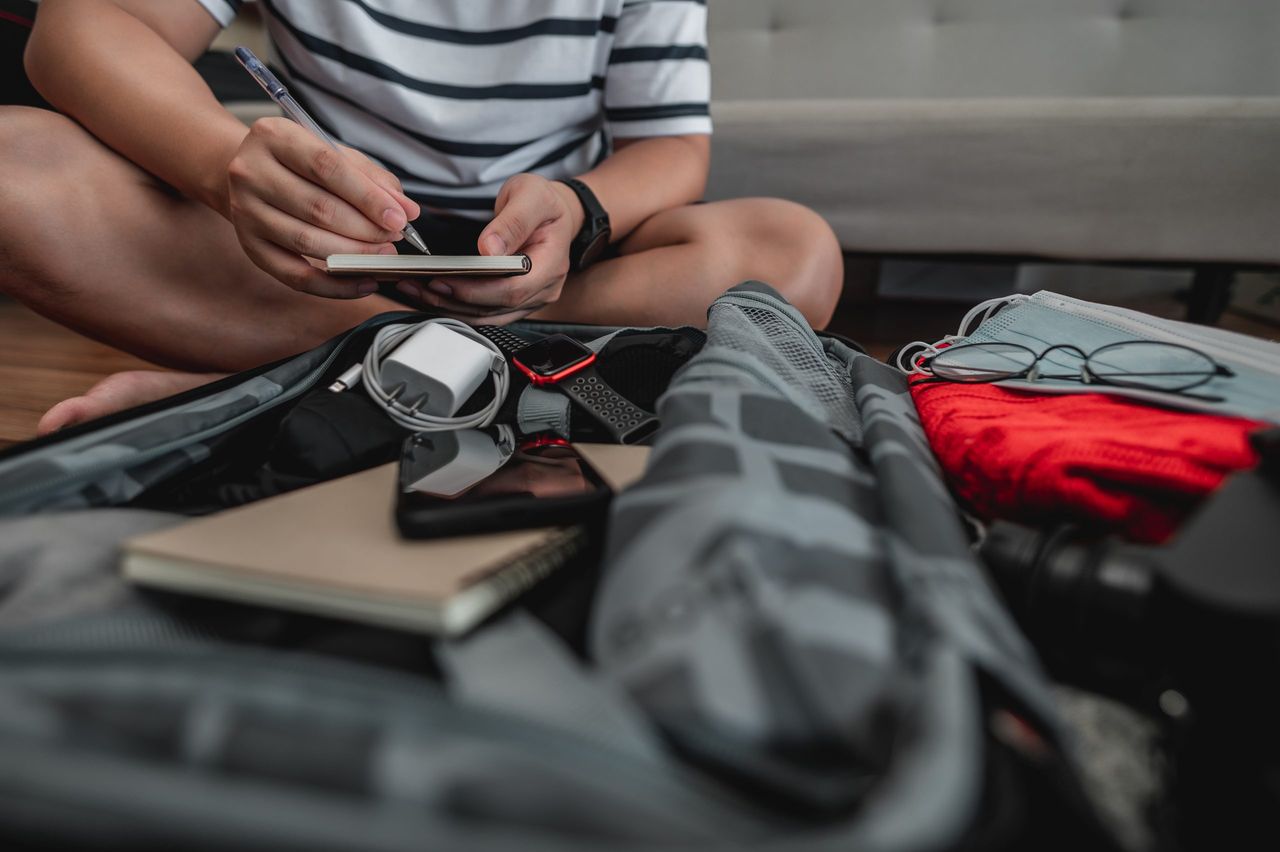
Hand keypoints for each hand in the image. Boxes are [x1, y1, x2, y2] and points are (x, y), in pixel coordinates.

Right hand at [223, 117, 421, 297]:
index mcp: (274, 137)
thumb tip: (406, 210)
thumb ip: (372, 178)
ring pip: (307, 242)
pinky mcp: (250, 246)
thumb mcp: (335, 153)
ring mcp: (245, 212)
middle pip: (318, 208)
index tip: (399, 218)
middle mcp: (251, 173)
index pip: (327, 167)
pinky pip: (295, 276)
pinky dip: (334, 286)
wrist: (245, 172)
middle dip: (366, 228)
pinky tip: (364, 282)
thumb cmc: (300, 162)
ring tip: (384, 255)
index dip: (367, 197)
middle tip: (395, 238)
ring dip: (354, 255)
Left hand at [396, 173, 583, 323]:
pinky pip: (485, 311)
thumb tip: (489, 249)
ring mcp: (530, 298)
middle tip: (420, 286)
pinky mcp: (515, 301)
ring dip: (451, 307)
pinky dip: (457, 306)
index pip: (513, 290)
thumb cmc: (544, 203)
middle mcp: (543, 288)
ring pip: (488, 315)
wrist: (553, 213)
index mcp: (550, 264)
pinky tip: (433, 295)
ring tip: (417, 290)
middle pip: (496, 307)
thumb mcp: (530, 197)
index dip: (477, 291)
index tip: (444, 280)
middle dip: (455, 300)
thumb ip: (512, 221)